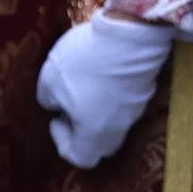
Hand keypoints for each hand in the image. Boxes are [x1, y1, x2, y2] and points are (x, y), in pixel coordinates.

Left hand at [37, 13, 176, 168]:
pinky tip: (102, 71)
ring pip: (114, 122)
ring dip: (97, 110)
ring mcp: (136, 108)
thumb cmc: (85, 62)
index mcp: (94, 134)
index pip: (79, 157)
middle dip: (82, 131)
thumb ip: (47, 99)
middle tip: (70, 107)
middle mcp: (119, 127)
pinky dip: (111, 95)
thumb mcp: (50, 80)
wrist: (130, 33)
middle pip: (101, 144)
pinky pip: (125, 102)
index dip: (62, 143)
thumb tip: (55, 104)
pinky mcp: (145, 88)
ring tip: (85, 86)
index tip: (55, 118)